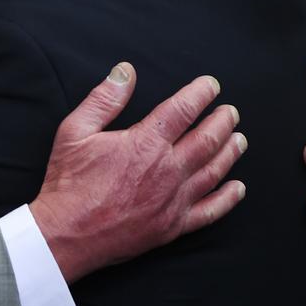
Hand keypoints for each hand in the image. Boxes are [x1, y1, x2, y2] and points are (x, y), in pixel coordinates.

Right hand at [29, 62, 245, 282]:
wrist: (66, 233)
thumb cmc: (69, 182)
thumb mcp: (75, 131)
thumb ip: (104, 99)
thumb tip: (125, 71)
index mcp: (145, 143)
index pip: (183, 110)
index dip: (200, 94)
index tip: (211, 85)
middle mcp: (166, 170)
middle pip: (207, 139)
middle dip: (222, 122)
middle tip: (231, 112)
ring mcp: (173, 200)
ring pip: (213, 171)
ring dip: (230, 153)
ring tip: (239, 140)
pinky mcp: (172, 226)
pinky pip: (210, 212)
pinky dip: (227, 199)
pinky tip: (238, 189)